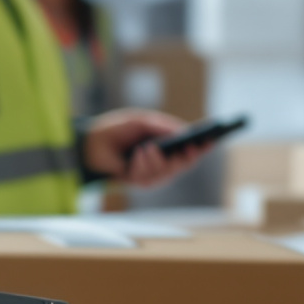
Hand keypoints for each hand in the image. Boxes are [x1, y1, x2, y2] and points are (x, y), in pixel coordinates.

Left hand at [83, 109, 209, 188]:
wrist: (91, 142)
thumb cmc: (117, 129)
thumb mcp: (142, 121)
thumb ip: (162, 125)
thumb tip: (183, 131)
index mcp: (166, 145)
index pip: (189, 148)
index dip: (202, 147)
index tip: (212, 140)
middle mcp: (162, 161)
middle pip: (184, 165)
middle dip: (187, 158)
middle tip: (189, 148)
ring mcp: (151, 173)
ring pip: (167, 174)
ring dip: (157, 161)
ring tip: (147, 148)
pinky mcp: (138, 182)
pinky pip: (148, 179)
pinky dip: (142, 166)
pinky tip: (136, 156)